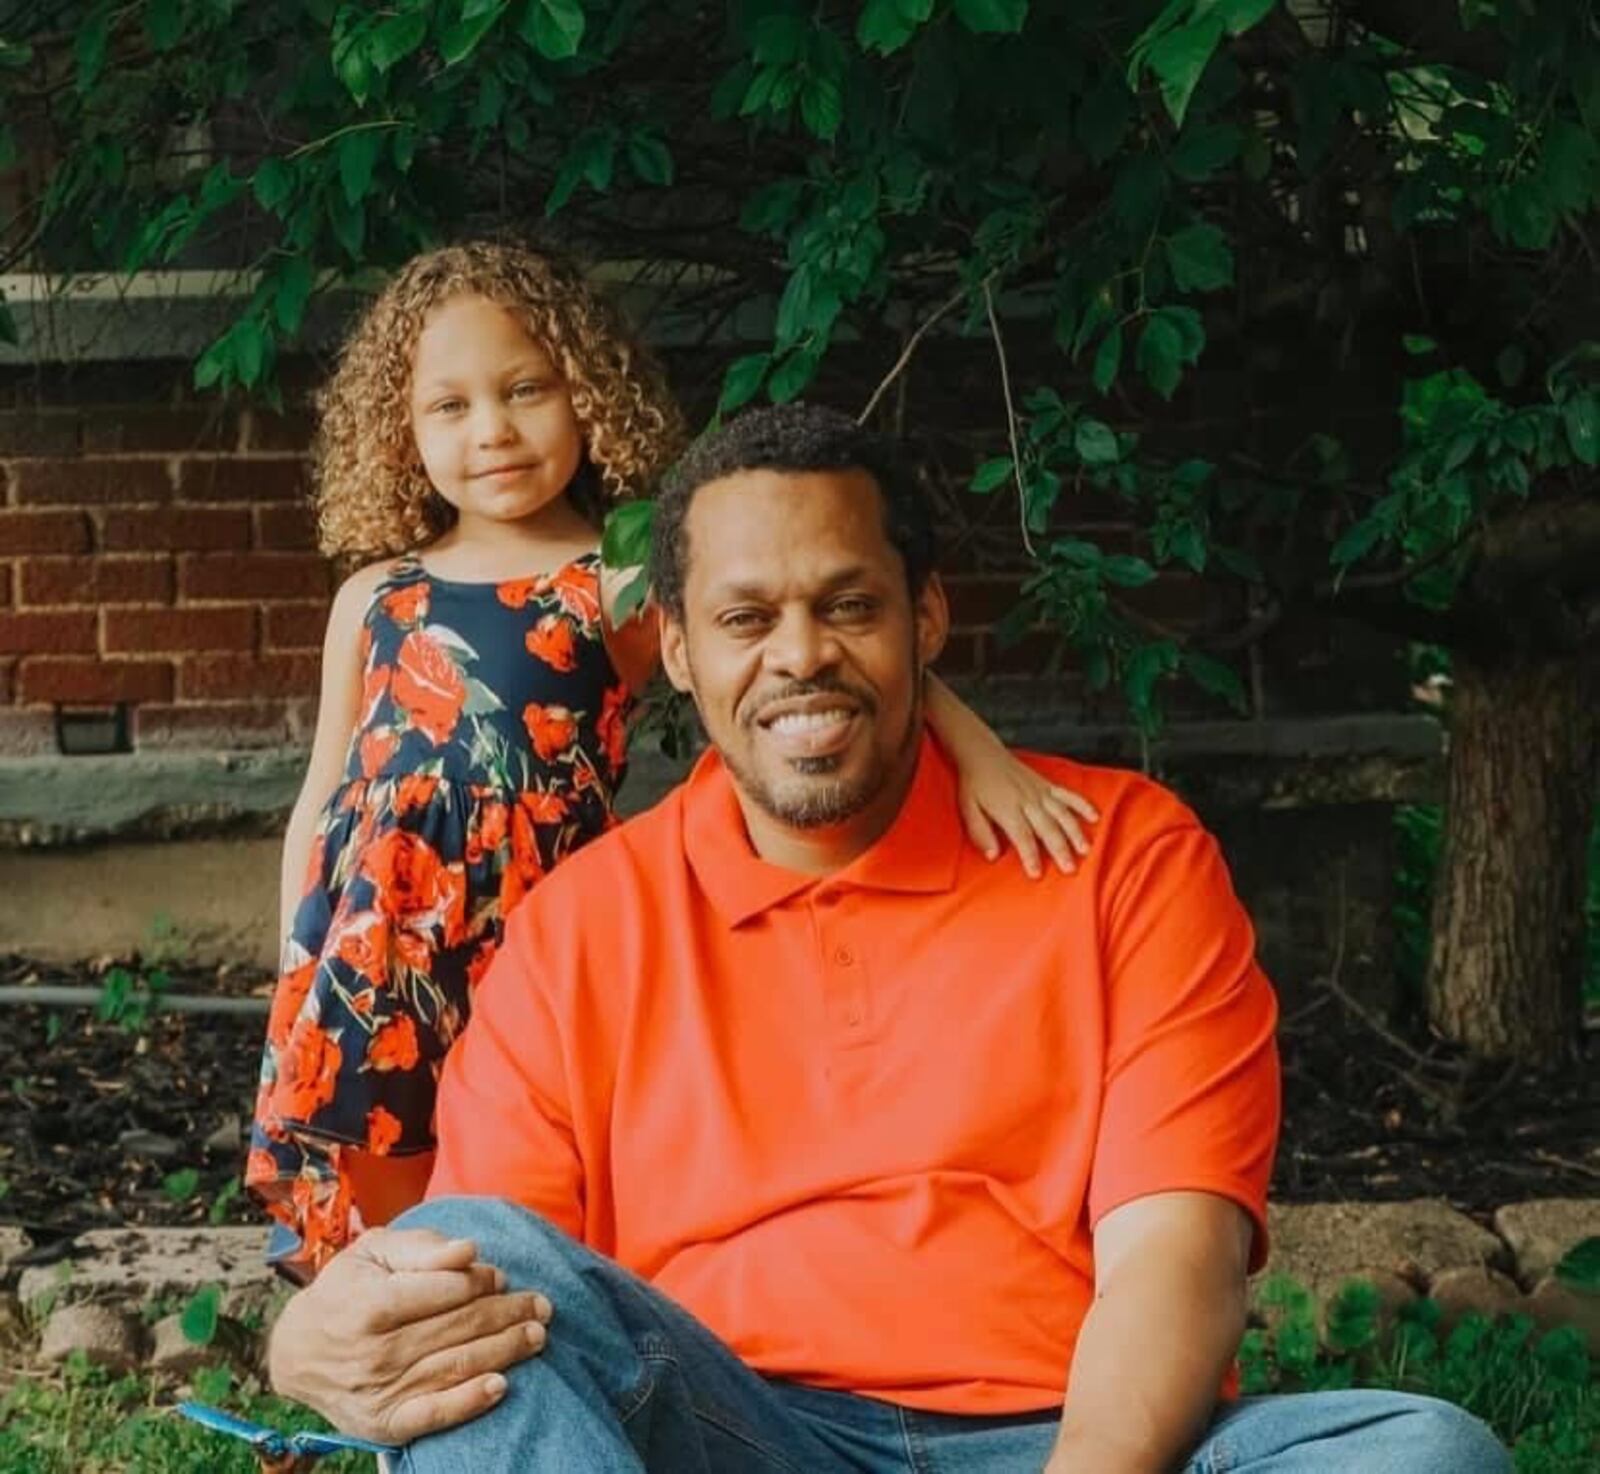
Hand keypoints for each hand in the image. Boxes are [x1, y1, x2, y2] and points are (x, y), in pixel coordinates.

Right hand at [267, 1227, 551, 1445]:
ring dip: (505, 1351)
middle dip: (507, 1314)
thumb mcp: (374, 1252)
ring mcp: (380, 1391)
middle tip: (542, 1305)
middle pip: (458, 1328)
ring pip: (455, 1366)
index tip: (501, 1276)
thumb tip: (469, 1251)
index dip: (480, 1281)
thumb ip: (421, 1247)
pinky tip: (501, 1386)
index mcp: (371, 1304)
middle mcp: (375, 1351)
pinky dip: (469, 1402)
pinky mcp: (384, 1423)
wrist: (298, 1351)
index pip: (444, 1291)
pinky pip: (433, 1414)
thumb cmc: (347, 1289)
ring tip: (537, 1335)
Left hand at [957, 757, 1097, 878]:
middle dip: (1059, 849)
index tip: (1036, 874)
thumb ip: (980, 833)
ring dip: (1075, 832)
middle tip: (1069, 869)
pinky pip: (1068, 795)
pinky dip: (1082, 805)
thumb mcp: (968, 809)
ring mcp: (1040, 792)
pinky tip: (1094, 817)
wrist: (982, 754)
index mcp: (1007, 809)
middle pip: (1047, 828)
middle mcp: (1027, 800)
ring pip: (1062, 814)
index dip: (1030, 856)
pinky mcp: (1047, 785)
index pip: (1022, 836)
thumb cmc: (974, 785)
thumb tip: (992, 856)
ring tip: (1084, 850)